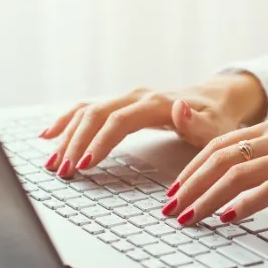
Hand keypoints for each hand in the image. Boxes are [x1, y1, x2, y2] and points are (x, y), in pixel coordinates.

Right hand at [40, 74, 266, 177]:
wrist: (219, 98)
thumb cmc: (218, 118)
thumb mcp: (217, 127)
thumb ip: (199, 124)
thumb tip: (179, 110)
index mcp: (158, 103)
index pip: (120, 120)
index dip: (100, 142)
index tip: (85, 165)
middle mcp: (138, 97)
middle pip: (97, 115)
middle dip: (76, 143)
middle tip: (63, 171)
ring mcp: (128, 99)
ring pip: (88, 112)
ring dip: (68, 135)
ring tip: (53, 163)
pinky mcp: (122, 106)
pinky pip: (88, 110)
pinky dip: (67, 121)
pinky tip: (49, 136)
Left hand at [161, 116, 267, 224]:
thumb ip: (265, 166)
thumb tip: (225, 189)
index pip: (219, 145)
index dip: (191, 170)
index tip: (173, 194)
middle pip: (222, 156)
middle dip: (191, 185)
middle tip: (172, 210)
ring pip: (240, 171)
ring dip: (209, 197)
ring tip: (191, 217)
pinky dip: (245, 203)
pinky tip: (230, 218)